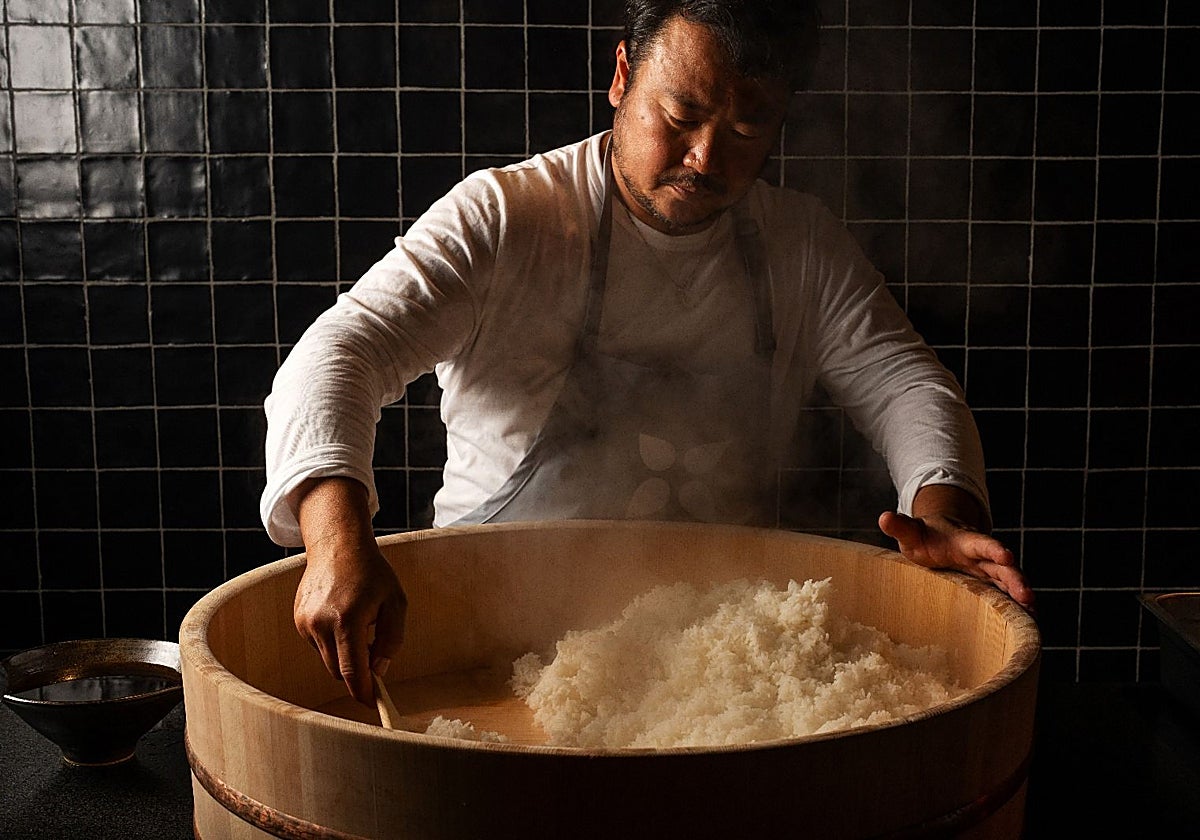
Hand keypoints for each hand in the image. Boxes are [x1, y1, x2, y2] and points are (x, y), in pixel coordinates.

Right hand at [292, 477, 407, 704]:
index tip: (374, 704)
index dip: (364, 692)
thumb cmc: (372, 573)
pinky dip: (333, 641)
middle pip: (338, 670)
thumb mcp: (396, 603)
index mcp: (347, 620)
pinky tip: (342, 615)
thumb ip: (391, 640)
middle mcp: (320, 624)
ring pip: (327, 659)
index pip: (353, 671)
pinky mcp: (298, 620)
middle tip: (376, 659)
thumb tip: (379, 671)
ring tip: (359, 624)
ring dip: (344, 654)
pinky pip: (318, 645)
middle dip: (357, 672)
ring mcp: (305, 622)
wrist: (338, 544)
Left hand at [877, 485, 1034, 610]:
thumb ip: (900, 526)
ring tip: (1032, 609)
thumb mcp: (910, 531)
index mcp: (963, 540)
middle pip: (1001, 565)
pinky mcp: (986, 582)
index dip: (993, 548)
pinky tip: (1027, 618)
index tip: (1007, 555)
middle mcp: (980, 554)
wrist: (937, 536)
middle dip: (1015, 578)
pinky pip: (1003, 592)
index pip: (980, 543)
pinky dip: (1015, 602)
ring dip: (1020, 592)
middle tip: (1027, 595)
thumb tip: (883, 517)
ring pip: (1007, 579)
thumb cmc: (923, 534)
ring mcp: (985, 568)